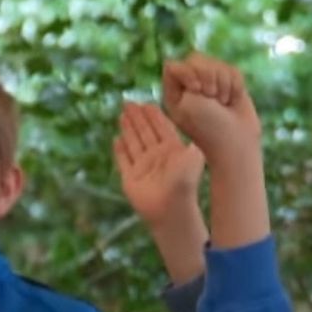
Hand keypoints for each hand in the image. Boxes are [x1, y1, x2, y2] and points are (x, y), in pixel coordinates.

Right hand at [113, 101, 203, 225]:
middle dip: (137, 117)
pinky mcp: (130, 178)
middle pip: (145, 132)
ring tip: (122, 114)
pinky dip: (119, 150)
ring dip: (128, 129)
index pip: (161, 127)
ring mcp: (143, 167)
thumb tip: (195, 122)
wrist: (171, 209)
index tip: (146, 102)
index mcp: (172, 149)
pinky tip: (116, 139)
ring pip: (133, 143)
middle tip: (129, 102)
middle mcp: (157, 156)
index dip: (153, 115)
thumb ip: (190, 139)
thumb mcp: (193, 156)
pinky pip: (123, 160)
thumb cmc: (184, 182)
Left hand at [161, 53, 260, 174]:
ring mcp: (210, 84)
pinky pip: (232, 70)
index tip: (197, 90)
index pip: (174, 65)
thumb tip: (189, 59)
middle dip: (209, 77)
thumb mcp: (186, 102)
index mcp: (174, 92)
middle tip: (212, 99)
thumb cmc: (208, 127)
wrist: (237, 139)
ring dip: (223, 83)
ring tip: (223, 103)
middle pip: (197, 59)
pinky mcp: (228, 85)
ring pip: (217, 64)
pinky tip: (232, 100)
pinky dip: (235, 86)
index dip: (188, 73)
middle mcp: (190, 86)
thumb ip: (180, 74)